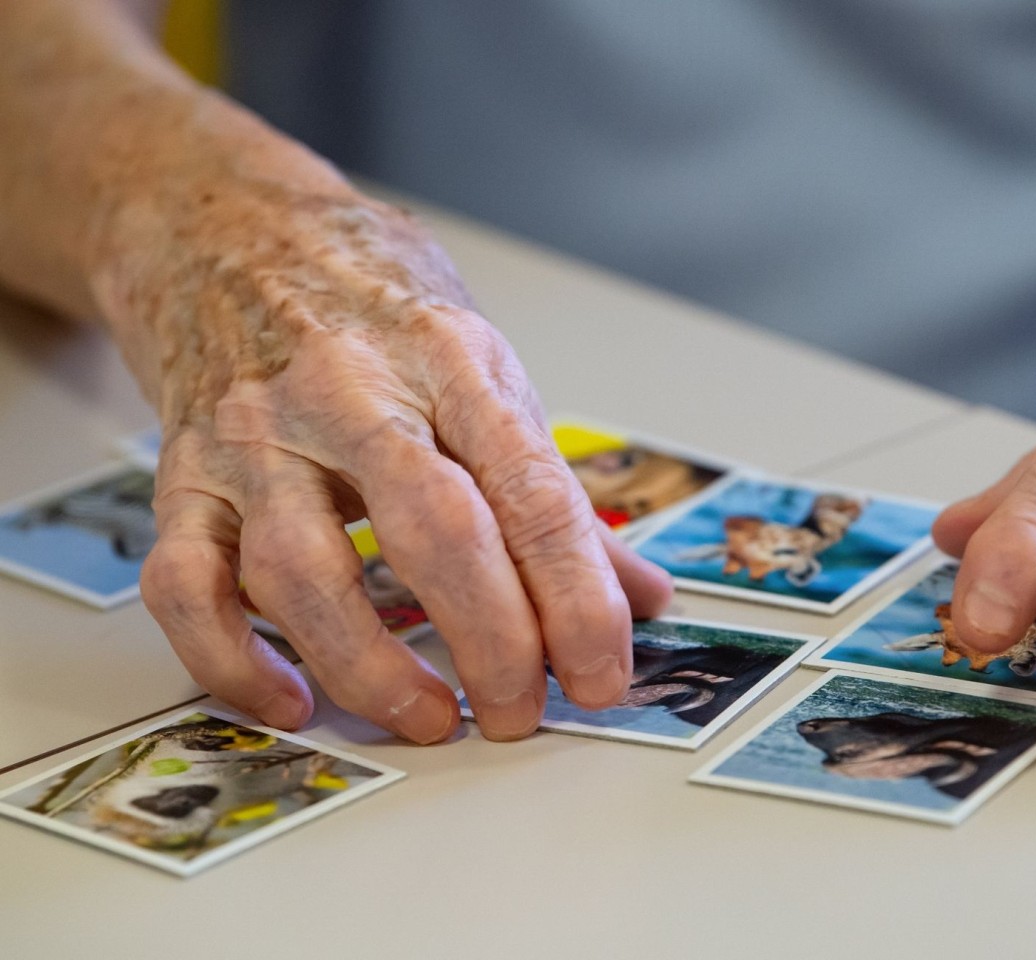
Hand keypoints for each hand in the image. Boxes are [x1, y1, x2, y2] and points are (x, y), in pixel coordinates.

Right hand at [100, 175, 671, 742]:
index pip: (532, 493)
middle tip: (522, 713)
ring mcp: (256, 437)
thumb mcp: (481, 367)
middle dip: (492, 641)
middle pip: (434, 532)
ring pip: (302, 572)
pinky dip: (232, 660)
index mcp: (449, 362)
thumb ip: (553, 488)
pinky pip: (186, 585)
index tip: (601, 674)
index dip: (577, 598)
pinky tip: (292, 700)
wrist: (223, 228)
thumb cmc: (370, 302)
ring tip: (431, 718)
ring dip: (371, 667)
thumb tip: (639, 595)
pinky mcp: (182, 476)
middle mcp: (350, 395)